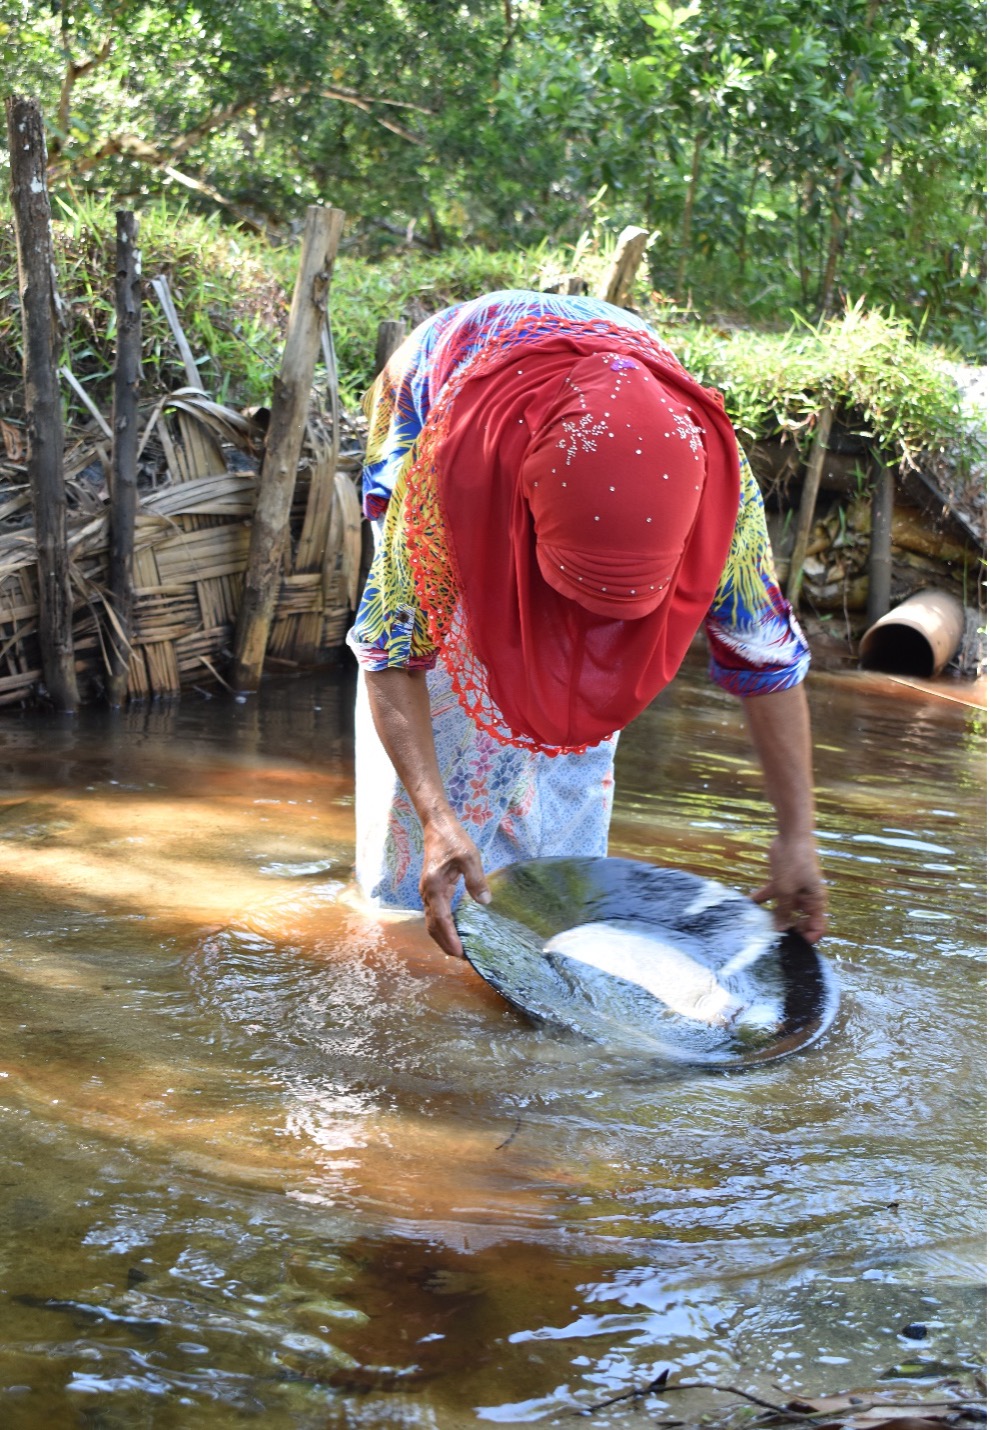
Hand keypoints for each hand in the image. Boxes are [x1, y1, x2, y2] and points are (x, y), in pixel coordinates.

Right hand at [420, 809, 490, 957]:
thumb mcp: (469, 857)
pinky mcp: (432, 889)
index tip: (460, 954)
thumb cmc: (453, 839)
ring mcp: (428, 891)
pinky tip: (455, 930)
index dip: (450, 939)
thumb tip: (485, 902)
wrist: (437, 826)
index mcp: (434, 887)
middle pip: (432, 926)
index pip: (441, 920)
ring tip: (459, 950)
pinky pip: (435, 913)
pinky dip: (443, 926)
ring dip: (443, 937)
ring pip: (432, 921)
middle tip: (462, 958)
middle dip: (445, 944)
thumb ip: (476, 879)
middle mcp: (428, 893)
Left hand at [752, 833, 827, 942]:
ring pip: (784, 909)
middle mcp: (807, 899)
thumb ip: (783, 911)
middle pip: (800, 920)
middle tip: (771, 938)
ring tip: (757, 927)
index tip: (793, 944)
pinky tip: (747, 905)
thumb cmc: (795, 863)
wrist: (790, 836)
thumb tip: (780, 929)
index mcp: (816, 902)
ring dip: (772, 916)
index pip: (818, 926)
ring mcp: (794, 890)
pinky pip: (772, 896)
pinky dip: (761, 900)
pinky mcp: (782, 882)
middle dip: (787, 929)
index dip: (808, 937)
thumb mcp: (786, 891)